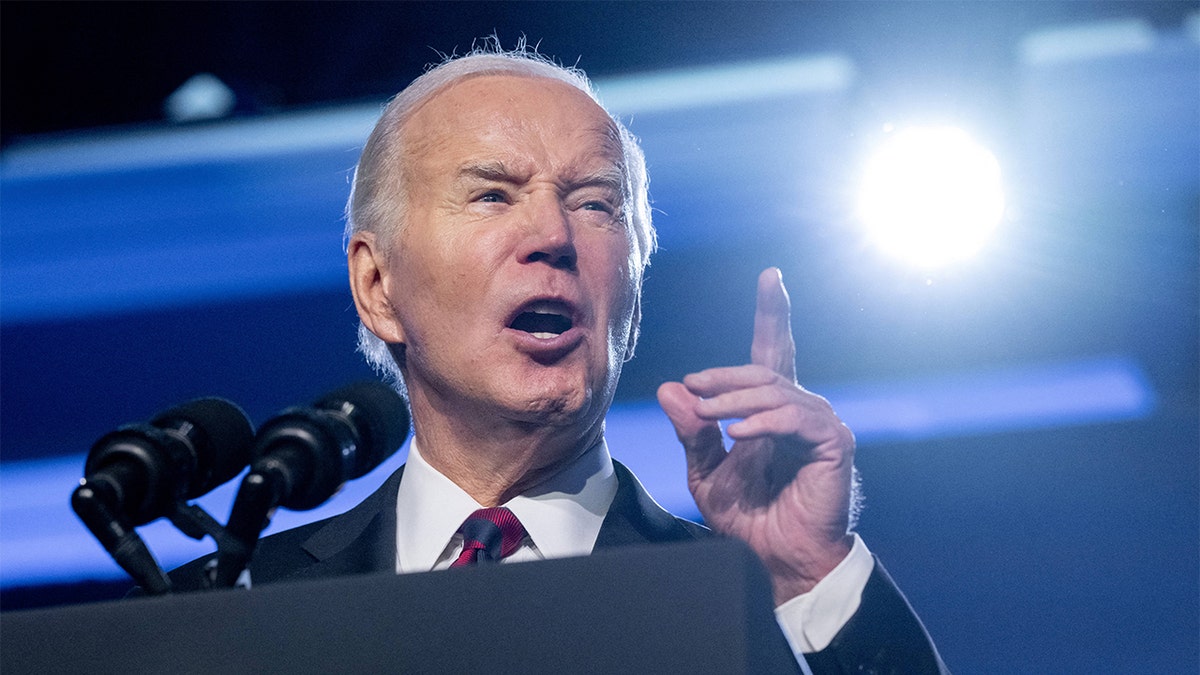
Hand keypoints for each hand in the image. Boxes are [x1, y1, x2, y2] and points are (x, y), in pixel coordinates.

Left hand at [657, 268, 856, 604]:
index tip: (770, 275)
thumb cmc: (748, 519)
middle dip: (724, 376)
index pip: (772, 352)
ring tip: (710, 417)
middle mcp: (800, 409)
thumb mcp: (707, 473)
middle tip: (693, 389)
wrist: (776, 561)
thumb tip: (670, 388)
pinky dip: (764, 421)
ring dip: (734, 400)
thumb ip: (692, 432)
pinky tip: (739, 433)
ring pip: (775, 390)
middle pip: (764, 369)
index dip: (772, 313)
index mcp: (772, 410)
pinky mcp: (834, 444)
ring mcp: (821, 425)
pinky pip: (794, 418)